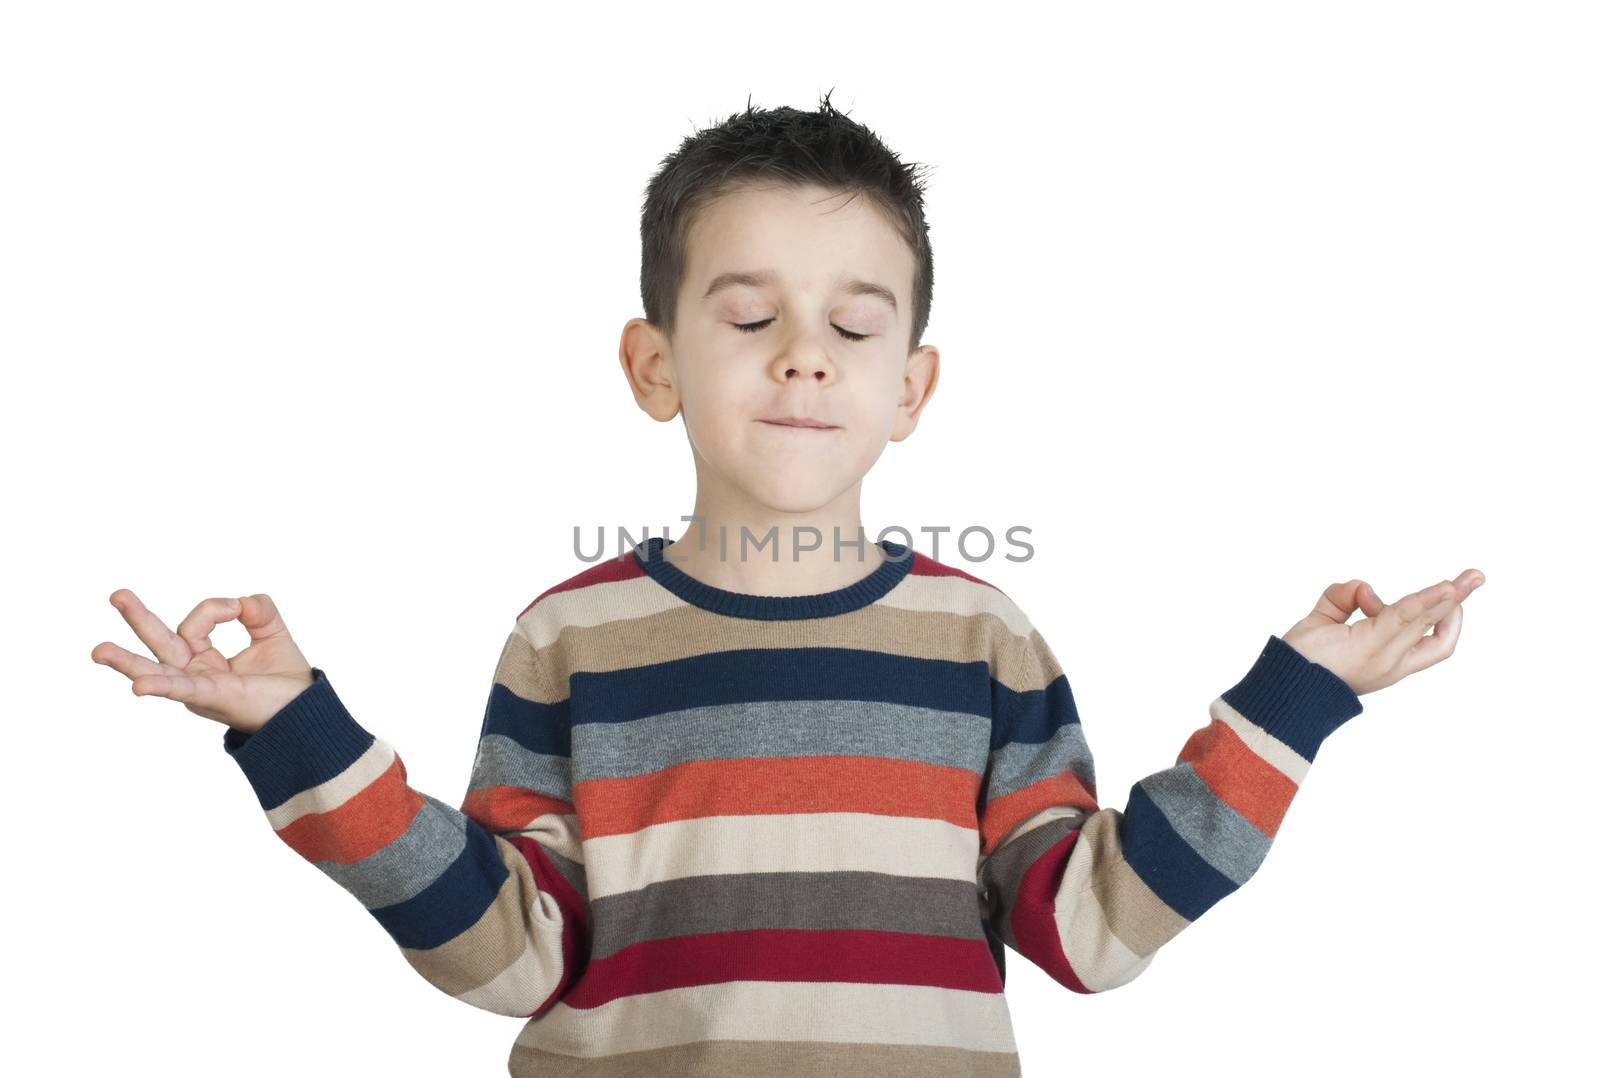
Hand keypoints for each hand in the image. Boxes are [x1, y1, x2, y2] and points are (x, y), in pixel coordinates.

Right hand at [91, 590, 314, 733]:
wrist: (305, 710)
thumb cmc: (285, 679)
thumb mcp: (272, 632)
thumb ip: (257, 609)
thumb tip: (240, 601)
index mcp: (205, 659)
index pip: (195, 622)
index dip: (214, 608)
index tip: (238, 609)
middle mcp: (194, 673)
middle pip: (160, 643)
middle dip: (139, 619)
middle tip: (117, 595)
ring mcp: (198, 687)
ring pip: (158, 670)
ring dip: (127, 661)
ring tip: (98, 651)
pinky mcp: (211, 697)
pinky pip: (182, 690)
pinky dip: (160, 686)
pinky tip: (138, 686)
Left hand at [1280, 569, 1484, 694]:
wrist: (1281, 688)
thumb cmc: (1298, 660)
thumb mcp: (1325, 621)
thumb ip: (1346, 597)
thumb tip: (1369, 591)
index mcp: (1388, 660)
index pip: (1431, 641)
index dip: (1446, 620)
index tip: (1454, 595)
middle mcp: (1394, 661)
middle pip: (1438, 630)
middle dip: (1458, 601)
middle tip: (1476, 576)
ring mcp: (1385, 654)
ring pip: (1426, 619)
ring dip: (1449, 595)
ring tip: (1471, 577)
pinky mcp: (1371, 645)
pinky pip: (1405, 615)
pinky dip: (1426, 599)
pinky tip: (1445, 587)